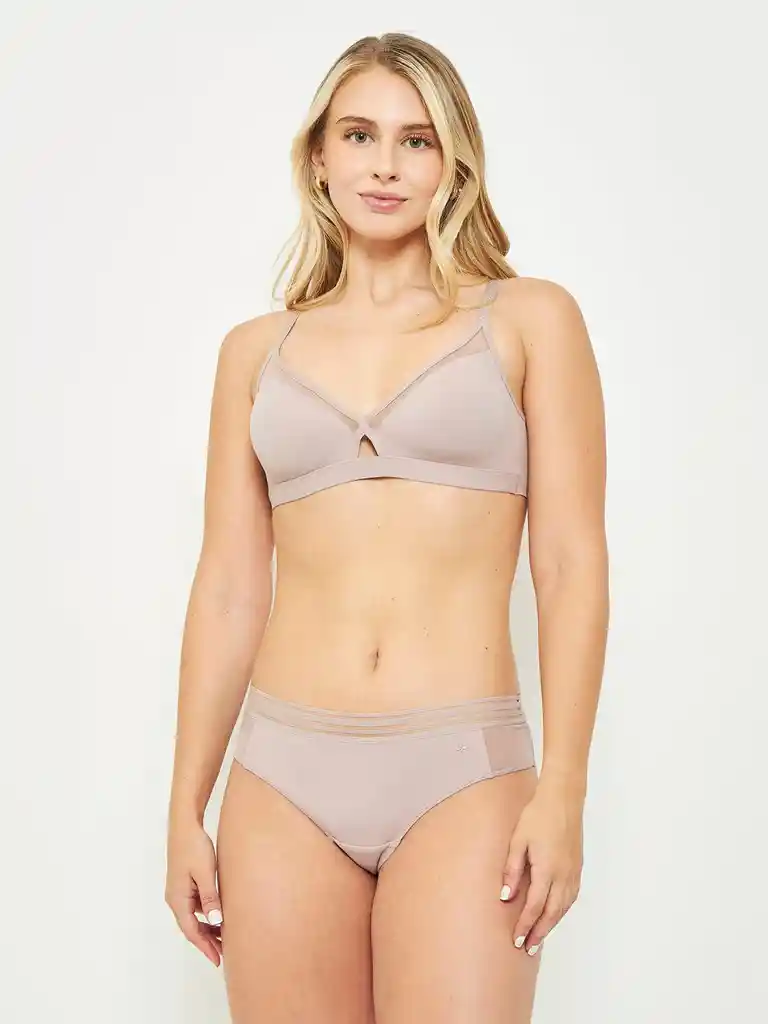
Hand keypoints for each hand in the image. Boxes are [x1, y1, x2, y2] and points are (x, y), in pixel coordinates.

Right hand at [165, 819, 222, 966]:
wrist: (184, 824)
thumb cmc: (194, 846)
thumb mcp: (205, 873)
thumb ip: (210, 897)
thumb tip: (215, 921)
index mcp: (178, 899)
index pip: (191, 931)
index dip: (205, 947)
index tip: (218, 959)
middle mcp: (175, 898)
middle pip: (191, 927)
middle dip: (207, 941)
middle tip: (224, 953)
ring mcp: (179, 890)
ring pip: (194, 917)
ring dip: (208, 927)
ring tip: (226, 935)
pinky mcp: (184, 882)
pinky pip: (195, 905)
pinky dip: (206, 914)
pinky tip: (219, 913)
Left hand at [499, 781, 583, 955]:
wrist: (563, 799)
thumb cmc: (537, 816)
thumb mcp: (518, 840)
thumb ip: (512, 869)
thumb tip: (506, 897)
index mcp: (547, 870)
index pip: (534, 907)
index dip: (525, 926)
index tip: (515, 940)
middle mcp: (563, 876)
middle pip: (551, 913)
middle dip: (538, 933)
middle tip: (527, 948)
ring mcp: (573, 872)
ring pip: (563, 908)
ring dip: (551, 925)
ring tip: (538, 938)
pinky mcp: (578, 868)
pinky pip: (570, 897)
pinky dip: (561, 911)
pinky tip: (554, 915)